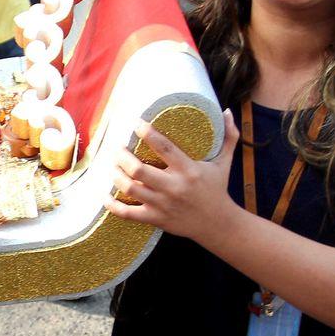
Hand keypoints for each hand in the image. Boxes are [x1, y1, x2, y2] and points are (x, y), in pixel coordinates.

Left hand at [104, 112, 239, 242]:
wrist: (216, 224)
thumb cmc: (217, 189)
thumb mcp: (225, 162)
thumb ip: (228, 137)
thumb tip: (228, 111)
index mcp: (189, 170)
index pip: (165, 148)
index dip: (148, 133)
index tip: (137, 123)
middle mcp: (173, 187)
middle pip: (139, 170)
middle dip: (123, 157)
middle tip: (119, 148)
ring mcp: (162, 204)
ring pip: (130, 189)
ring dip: (116, 175)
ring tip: (113, 166)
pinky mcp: (155, 218)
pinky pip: (128, 213)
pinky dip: (113, 206)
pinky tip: (106, 196)